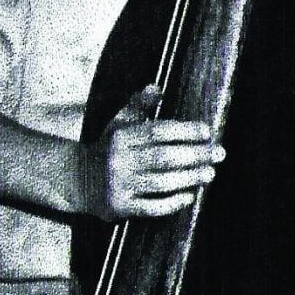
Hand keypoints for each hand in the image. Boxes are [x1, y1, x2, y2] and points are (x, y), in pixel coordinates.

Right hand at [88, 103, 222, 219]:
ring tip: (210, 173)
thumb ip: (137, 106)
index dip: (185, 131)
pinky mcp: (120, 207)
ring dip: (190, 178)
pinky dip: (174, 202)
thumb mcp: (117, 125)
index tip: (207, 131)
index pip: (157, 131)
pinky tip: (190, 195)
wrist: (75, 179)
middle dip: (196, 155)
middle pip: (164, 157)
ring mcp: (119, 184)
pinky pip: (153, 206)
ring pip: (162, 182)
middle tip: (219, 153)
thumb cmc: (105, 149)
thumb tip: (156, 88)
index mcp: (119, 137)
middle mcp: (118, 160)